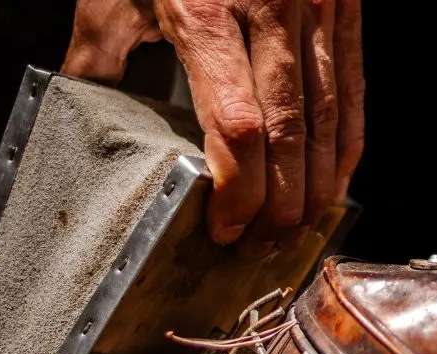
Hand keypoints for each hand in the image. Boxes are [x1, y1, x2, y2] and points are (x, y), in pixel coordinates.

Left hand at [61, 0, 363, 255]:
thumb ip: (99, 53)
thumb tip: (82, 114)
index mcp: (203, 9)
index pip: (238, 126)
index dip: (239, 191)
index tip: (225, 226)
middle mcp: (269, 9)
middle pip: (291, 136)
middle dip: (280, 206)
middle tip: (262, 246)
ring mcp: (314, 5)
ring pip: (331, 120)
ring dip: (318, 187)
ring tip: (298, 229)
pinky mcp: (342, 3)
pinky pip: (353, 88)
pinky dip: (348, 143)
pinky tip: (336, 181)